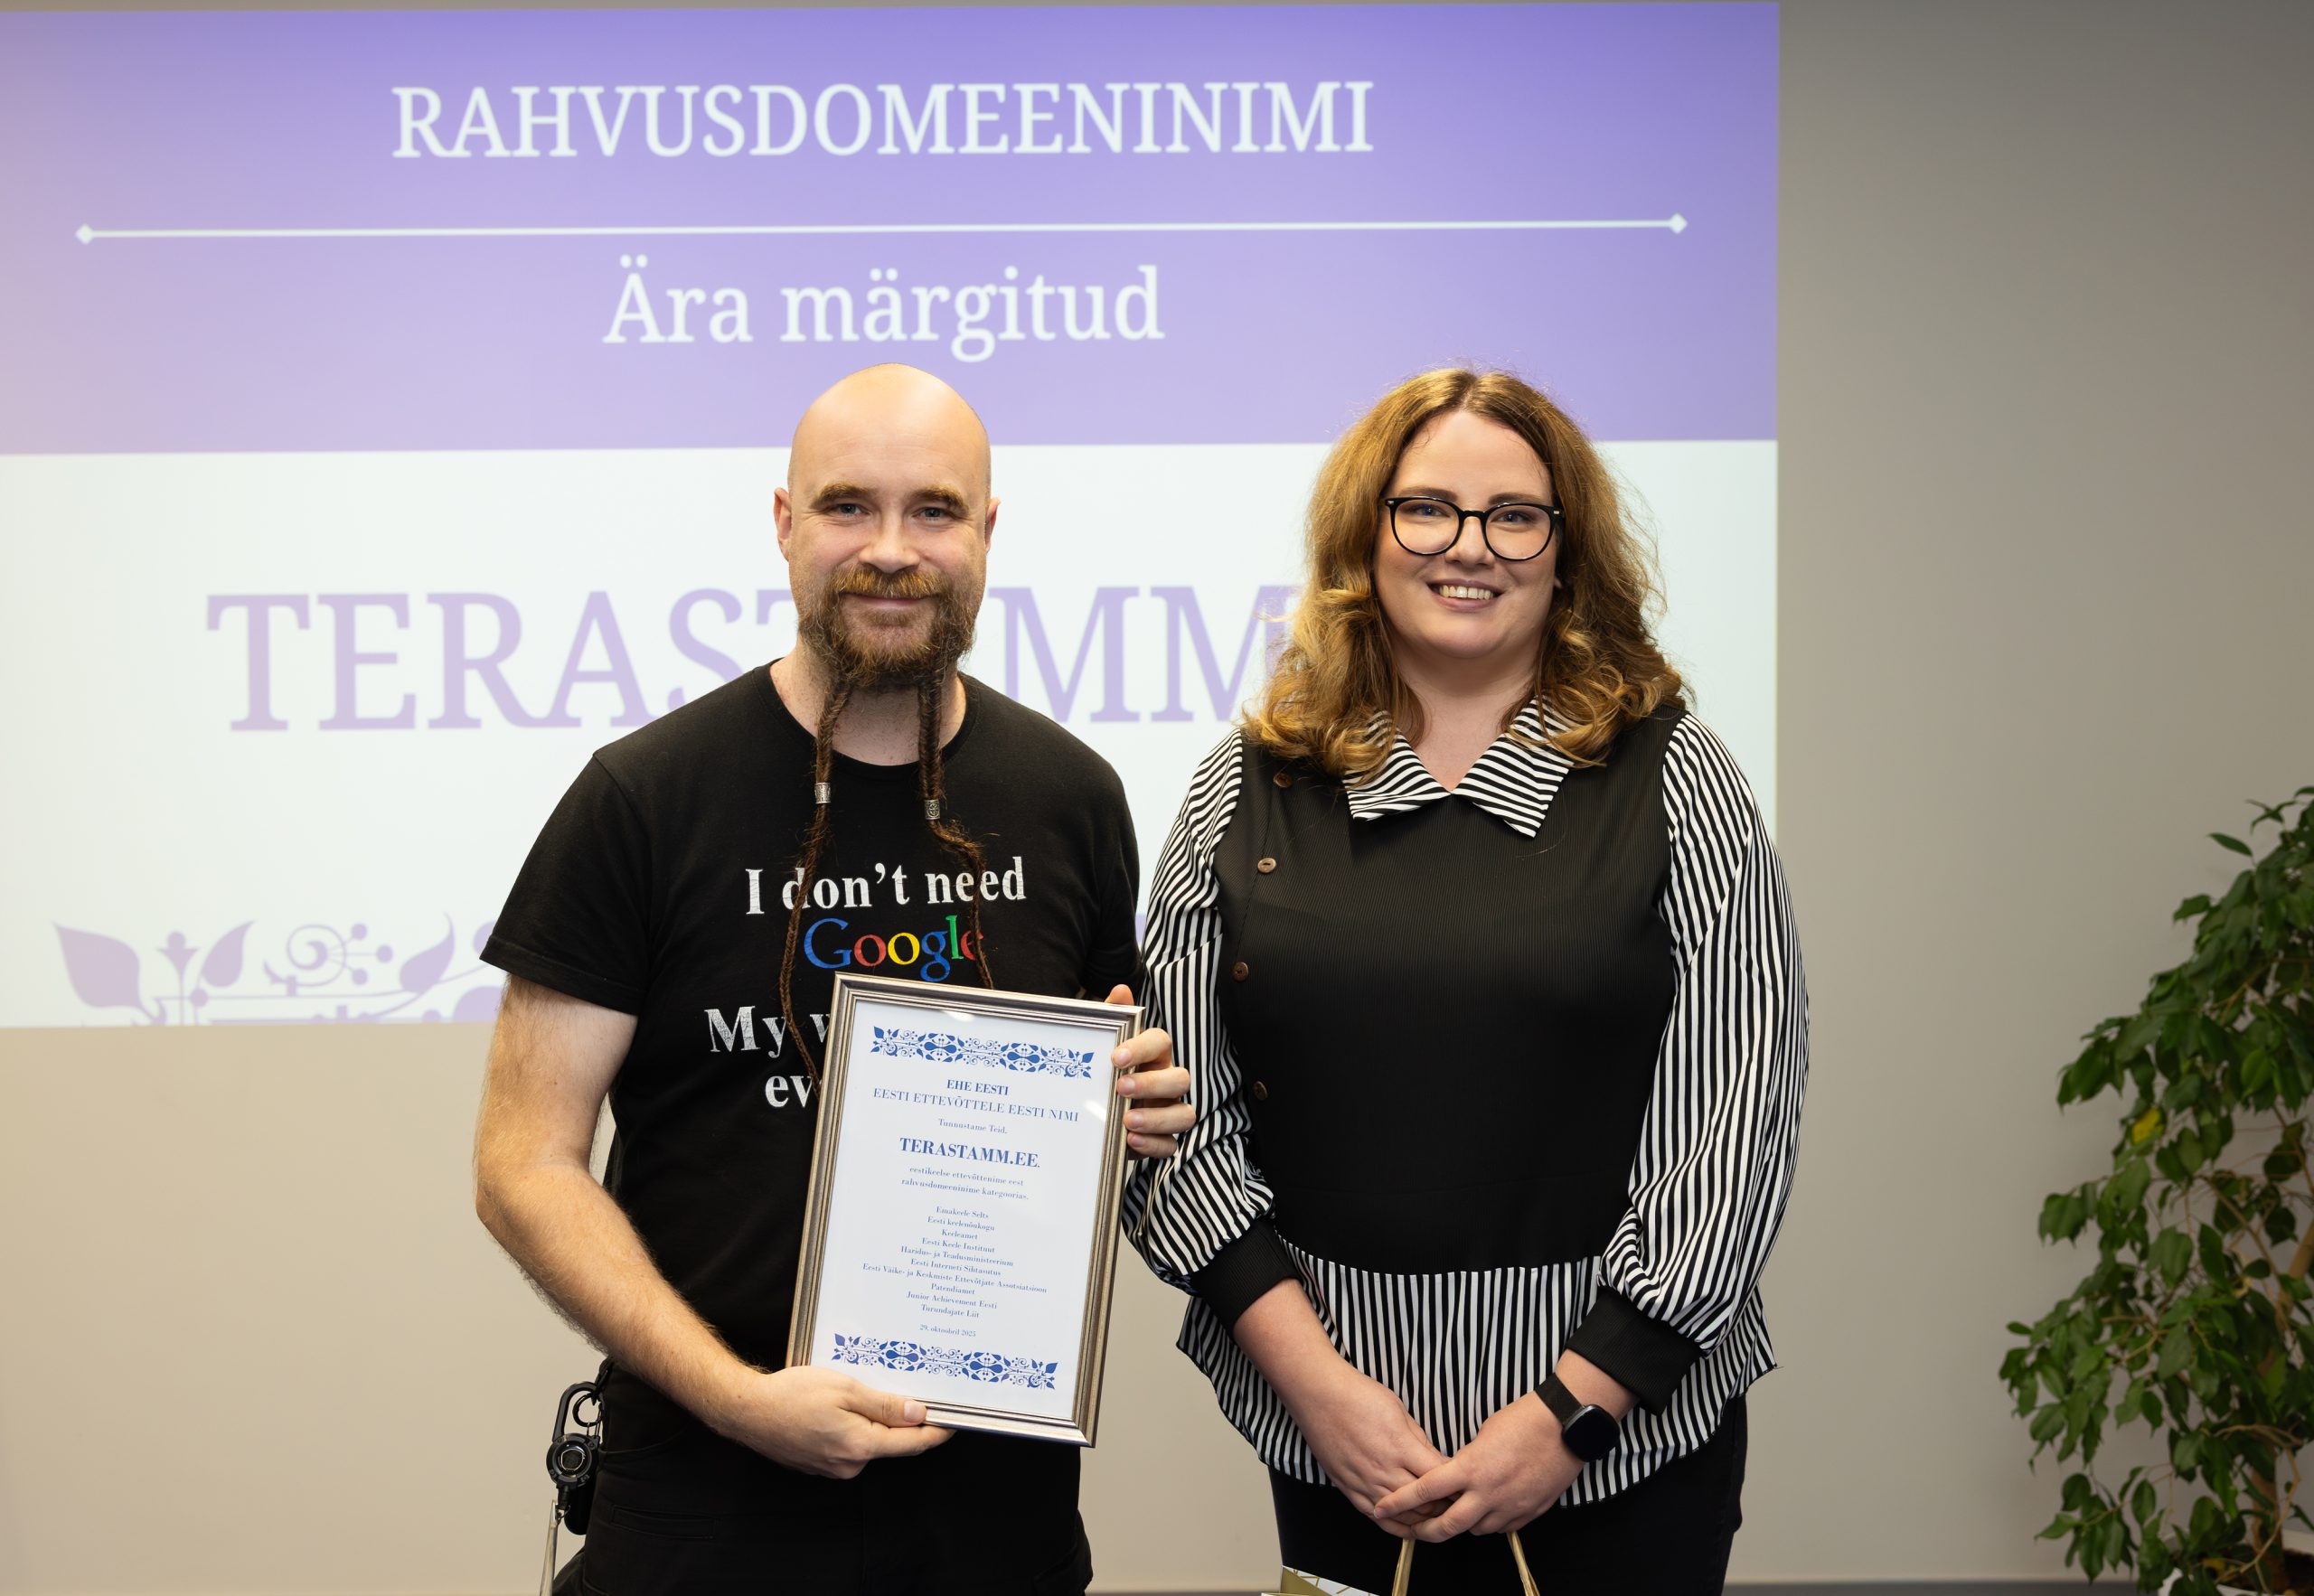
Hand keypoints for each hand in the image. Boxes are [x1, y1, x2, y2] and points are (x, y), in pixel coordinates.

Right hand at [710, 1365, 951, 1478]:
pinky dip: (856, 1428)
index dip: (937, 1431)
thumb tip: (918, 1415)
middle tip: (915, 1391)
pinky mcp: (821, 1465)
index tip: (955, 1419)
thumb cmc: (791, 1395)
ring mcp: (834, 1468)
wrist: (746, 1411)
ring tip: (867, 1391)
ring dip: (876, 1422)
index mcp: (860, 1445)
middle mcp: (850, 1464)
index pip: (912, 1443)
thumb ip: (883, 1405)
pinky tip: (843, 1407)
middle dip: (905, 1420)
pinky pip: (850, 1446)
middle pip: (893, 1444)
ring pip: (870, 1444)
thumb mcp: (844, 1389)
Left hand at [1104, 984, 1192, 1157]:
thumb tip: (1122, 991)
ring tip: (1127, 1120)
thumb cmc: (1101, 1074)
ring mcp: (1168, 1112)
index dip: (1142, 1048)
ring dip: (1158, 1118)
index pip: (1160, 1042)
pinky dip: (1155, 1145)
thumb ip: (1111, 1019)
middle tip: (1120, 1088)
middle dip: (1153, 1084)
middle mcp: (1167, 1082)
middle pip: (1180, 1079)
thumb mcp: (1098, 1047)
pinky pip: (1172, 1146)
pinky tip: (1132, 1141)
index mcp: (1153, 1055)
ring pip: (1185, 1115)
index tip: (1116, 1057)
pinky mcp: (1162, 1140)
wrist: (1090, 1115)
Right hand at [1280, 1360, 1450, 1533]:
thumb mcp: (1399, 1410)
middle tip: (1458, 1503)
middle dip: (1445, 1505)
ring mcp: (1364, 1484)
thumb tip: (1435, 1460)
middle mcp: (1384, 1471)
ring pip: (1402, 1516)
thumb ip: (1419, 1440)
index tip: (1466, 1483)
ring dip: (1423, 1518)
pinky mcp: (1349, 1489)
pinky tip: (1408, 1525)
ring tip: (1439, 1517)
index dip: (1456, 1484)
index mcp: (1401, 1448)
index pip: (1439, 1479)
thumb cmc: (1358, 1396)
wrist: (1319, 1396)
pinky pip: (1377, 1518)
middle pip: (1425, 1503)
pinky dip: (1396, 1525)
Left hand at [1372, 1392, 1579, 1539]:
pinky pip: (1501, 1528)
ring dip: (1461, 1525)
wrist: (1567, 1427)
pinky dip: (1489, 1523)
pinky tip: (1486, 1511)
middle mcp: (1487, 1493)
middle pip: (1447, 1526)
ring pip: (1474, 1530)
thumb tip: (1458, 1473)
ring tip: (1451, 1515)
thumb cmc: (1524, 1420)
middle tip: (1412, 1530)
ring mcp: (1510, 1507)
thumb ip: (1466, 1459)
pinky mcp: (1529, 1513)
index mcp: (1471, 1469)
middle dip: (1424, 1531)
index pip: (1426, 1490)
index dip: (1399, 1502)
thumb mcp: (1484, 1433)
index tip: (1380, 1508)